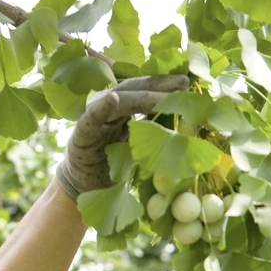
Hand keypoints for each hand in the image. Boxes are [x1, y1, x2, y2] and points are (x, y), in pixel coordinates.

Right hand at [55, 74, 189, 199]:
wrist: (86, 189)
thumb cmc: (114, 169)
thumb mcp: (140, 149)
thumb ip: (155, 135)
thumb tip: (188, 126)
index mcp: (122, 109)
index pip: (144, 91)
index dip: (165, 85)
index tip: (188, 81)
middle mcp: (107, 108)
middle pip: (134, 90)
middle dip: (159, 85)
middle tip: (183, 82)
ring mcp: (94, 119)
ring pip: (117, 101)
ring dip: (140, 97)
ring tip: (162, 96)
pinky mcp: (81, 136)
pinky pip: (91, 119)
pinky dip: (101, 109)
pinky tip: (112, 100)